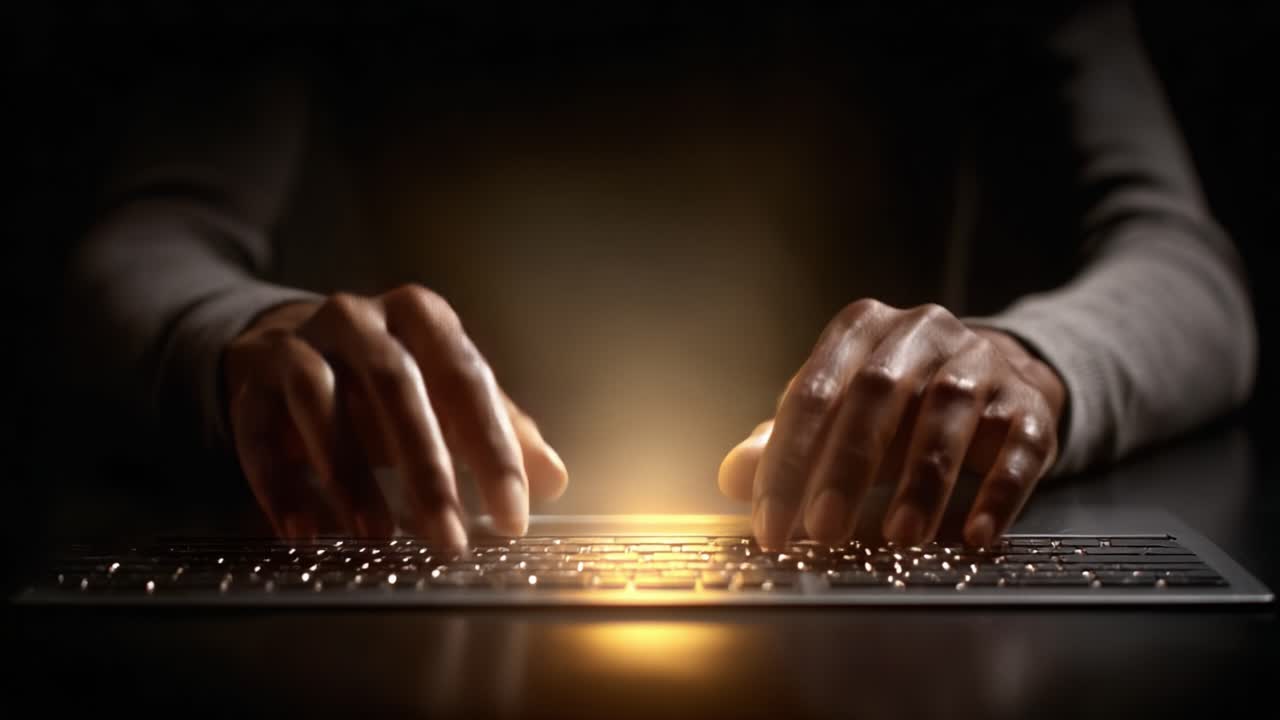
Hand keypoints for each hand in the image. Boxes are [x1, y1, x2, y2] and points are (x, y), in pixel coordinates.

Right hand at [223, 285, 567, 547]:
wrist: (290, 345)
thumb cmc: (388, 379)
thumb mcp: (446, 393)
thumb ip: (501, 430)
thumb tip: (553, 479)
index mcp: (420, 315)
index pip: (465, 377)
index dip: (492, 449)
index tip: (513, 514)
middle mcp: (357, 318)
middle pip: (395, 384)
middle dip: (426, 467)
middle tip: (448, 537)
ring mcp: (297, 343)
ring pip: (319, 400)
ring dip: (349, 472)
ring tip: (376, 535)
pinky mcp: (250, 381)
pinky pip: (257, 432)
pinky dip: (279, 484)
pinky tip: (303, 531)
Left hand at [718, 299, 1064, 548]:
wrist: (998, 376)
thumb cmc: (898, 403)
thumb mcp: (836, 413)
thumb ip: (782, 443)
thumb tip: (733, 476)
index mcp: (861, 329)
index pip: (814, 392)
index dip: (787, 460)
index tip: (770, 522)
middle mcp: (923, 334)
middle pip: (878, 394)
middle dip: (847, 467)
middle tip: (824, 530)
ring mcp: (983, 364)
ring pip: (949, 414)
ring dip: (923, 481)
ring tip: (900, 538)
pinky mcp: (1032, 405)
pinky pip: (1019, 447)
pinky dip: (999, 493)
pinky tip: (975, 534)